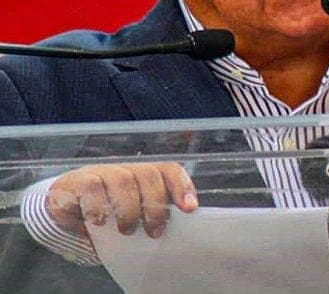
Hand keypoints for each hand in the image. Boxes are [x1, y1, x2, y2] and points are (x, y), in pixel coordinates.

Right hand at [47, 162, 197, 238]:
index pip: (168, 170)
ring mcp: (101, 172)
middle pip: (148, 175)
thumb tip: (173, 233)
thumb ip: (150, 218)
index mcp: (143, 176)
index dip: (181, 186)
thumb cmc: (105, 217)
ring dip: (129, 209)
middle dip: (156, 205)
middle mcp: (125, 170)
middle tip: (154, 231)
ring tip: (127, 231)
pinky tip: (100, 223)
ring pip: (124, 180)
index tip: (190, 209)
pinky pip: (92, 188)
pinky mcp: (77, 182)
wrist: (62, 210)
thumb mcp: (131, 218)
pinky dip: (99, 207)